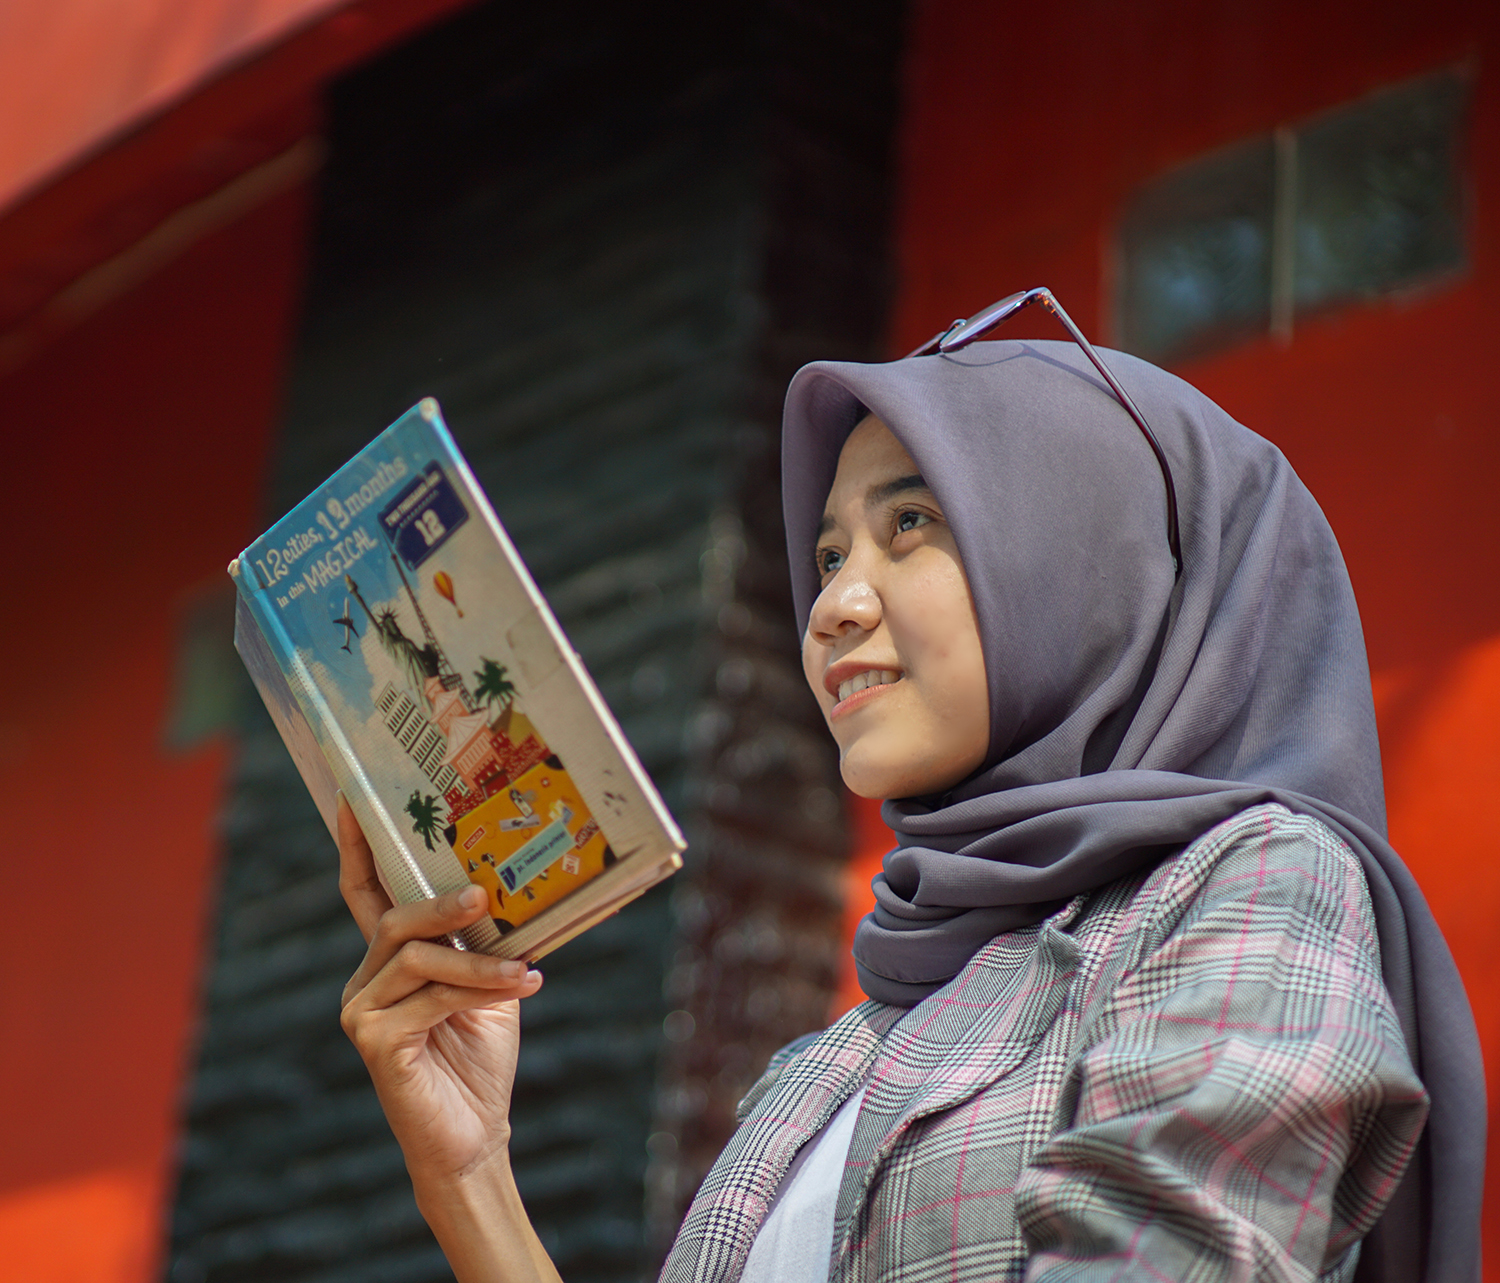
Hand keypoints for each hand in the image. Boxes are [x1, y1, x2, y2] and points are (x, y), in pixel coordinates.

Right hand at [336, 794, 543, 1184]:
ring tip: (526, 973)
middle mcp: (366, 979)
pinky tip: (516, 995)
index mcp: (391, 959)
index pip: (366, 893)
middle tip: (483, 896)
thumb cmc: (481, 1054)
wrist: (477, 1133)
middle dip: (440, 903)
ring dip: (478, 964)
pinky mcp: (372, 1040)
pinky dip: (472, 993)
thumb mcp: (489, 983)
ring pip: (415, 956)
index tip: (353, 798)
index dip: (358, 846)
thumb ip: (483, 941)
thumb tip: (506, 887)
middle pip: (393, 918)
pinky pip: (425, 997)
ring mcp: (362, 1010)